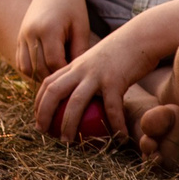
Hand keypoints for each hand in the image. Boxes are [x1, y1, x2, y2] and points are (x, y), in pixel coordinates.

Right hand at [14, 0, 94, 80]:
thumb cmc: (74, 7)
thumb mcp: (81, 28)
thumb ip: (79, 52)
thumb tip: (77, 77)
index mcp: (48, 29)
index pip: (54, 63)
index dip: (65, 74)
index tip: (77, 78)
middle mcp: (31, 32)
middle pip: (39, 68)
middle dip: (54, 78)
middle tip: (69, 83)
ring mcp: (23, 34)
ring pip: (26, 67)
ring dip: (40, 76)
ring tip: (57, 77)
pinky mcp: (20, 35)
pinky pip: (21, 61)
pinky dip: (31, 70)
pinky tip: (46, 70)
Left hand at [34, 25, 161, 144]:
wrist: (141, 37)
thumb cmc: (122, 52)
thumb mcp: (97, 61)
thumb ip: (87, 75)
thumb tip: (83, 97)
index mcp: (75, 65)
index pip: (49, 82)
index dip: (39, 101)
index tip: (38, 119)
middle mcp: (81, 69)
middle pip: (54, 91)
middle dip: (44, 113)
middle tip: (43, 132)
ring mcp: (96, 74)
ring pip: (75, 102)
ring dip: (69, 124)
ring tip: (68, 142)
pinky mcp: (115, 80)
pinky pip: (112, 108)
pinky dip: (114, 125)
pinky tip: (120, 138)